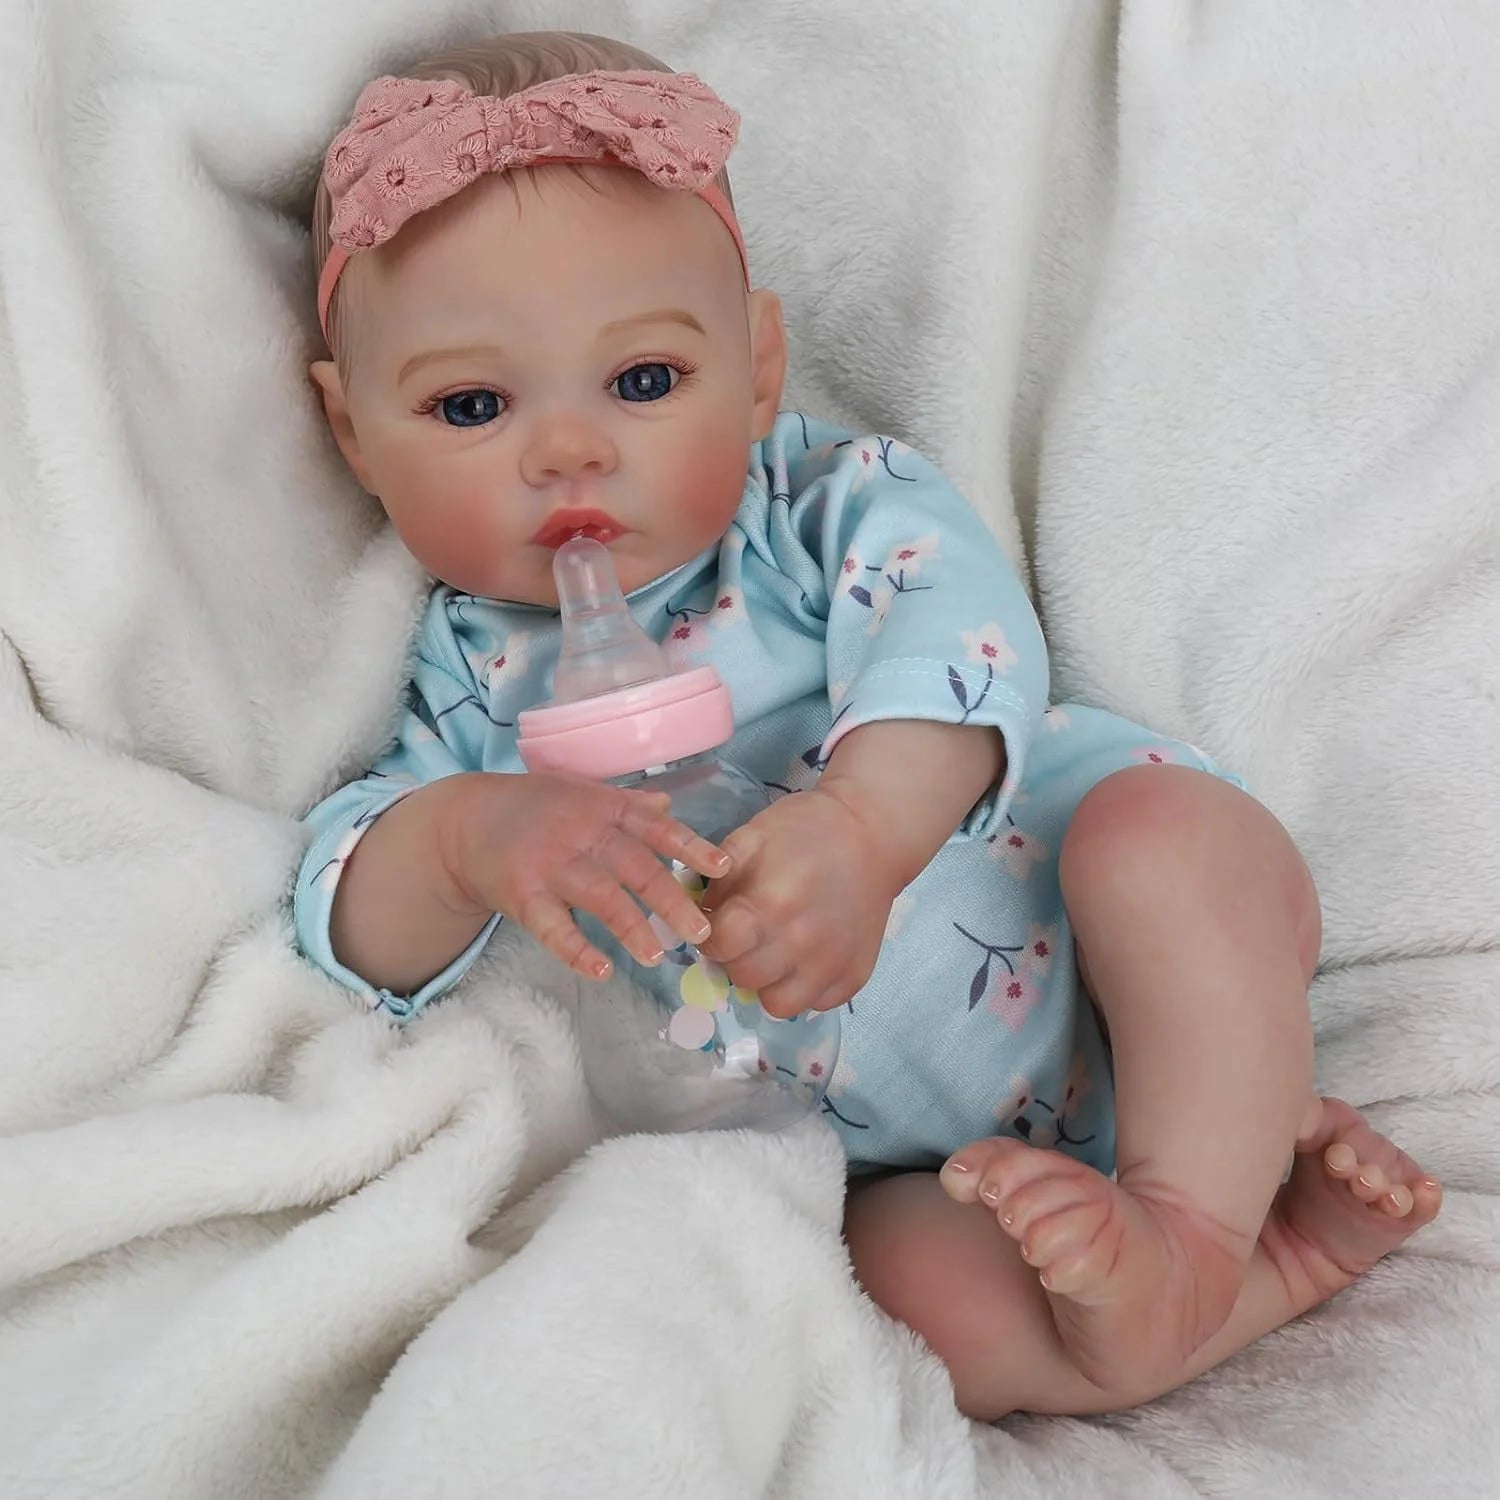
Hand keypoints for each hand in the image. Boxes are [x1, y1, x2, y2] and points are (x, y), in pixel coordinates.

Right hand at [444, 772, 729, 979]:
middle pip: (635, 866)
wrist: (464, 821)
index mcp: (602, 808)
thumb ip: (626, 803)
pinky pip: (553, 927)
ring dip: (632, 926)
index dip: (690, 846)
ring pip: (600, 896)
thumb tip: (670, 805)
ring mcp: (552, 864)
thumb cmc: (532, 809)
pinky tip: (602, 971)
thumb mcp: (580, 793)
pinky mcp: (523, 895)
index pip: (654, 826)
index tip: (723, 868)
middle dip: (671, 898)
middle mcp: (581, 833)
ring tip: (658, 955)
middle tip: (701, 932)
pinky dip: (577, 950)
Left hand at [696, 786, 902, 1016]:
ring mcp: (831, 965)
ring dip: (769, 981)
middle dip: (737, 958)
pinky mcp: (855, 976)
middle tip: (748, 937)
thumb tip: (697, 918)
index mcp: (769, 906)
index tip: (721, 925)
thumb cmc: (805, 829)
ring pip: (777, 1004)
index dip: (711, 936)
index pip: (718, 947)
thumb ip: (717, 879)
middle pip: (743, 978)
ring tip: (775, 953)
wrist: (872, 832)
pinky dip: (804, 987)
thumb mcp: (751, 837)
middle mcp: (800, 944)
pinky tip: (805, 958)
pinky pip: (815, 1004)